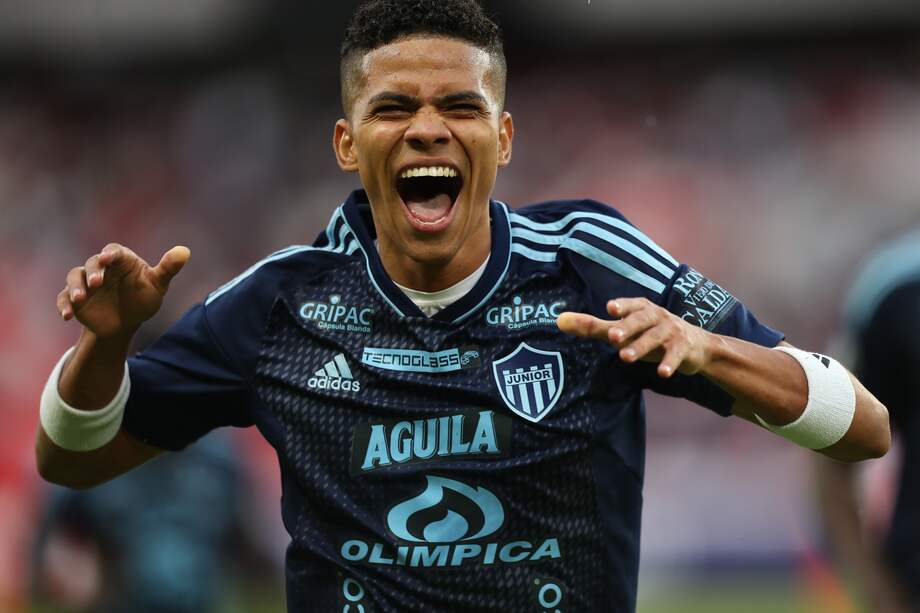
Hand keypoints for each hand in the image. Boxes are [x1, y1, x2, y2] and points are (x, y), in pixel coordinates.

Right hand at [56, 244, 189, 338]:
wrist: (126, 322)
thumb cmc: (143, 297)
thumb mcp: (157, 284)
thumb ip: (168, 268)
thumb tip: (185, 251)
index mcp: (121, 260)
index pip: (113, 251)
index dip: (110, 254)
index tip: (108, 259)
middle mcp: (101, 268)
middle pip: (92, 263)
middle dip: (93, 272)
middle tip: (97, 283)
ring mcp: (86, 284)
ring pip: (74, 277)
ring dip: (75, 287)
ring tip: (80, 299)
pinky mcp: (75, 300)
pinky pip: (64, 299)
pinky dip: (63, 305)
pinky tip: (67, 316)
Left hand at [556, 297, 711, 377]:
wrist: (696, 347)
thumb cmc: (650, 334)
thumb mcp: (623, 330)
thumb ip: (592, 326)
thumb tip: (558, 320)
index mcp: (641, 309)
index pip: (630, 305)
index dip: (621, 306)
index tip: (609, 309)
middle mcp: (657, 316)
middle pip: (642, 319)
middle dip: (628, 327)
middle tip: (612, 336)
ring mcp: (672, 331)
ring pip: (656, 337)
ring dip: (641, 346)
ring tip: (625, 358)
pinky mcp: (684, 347)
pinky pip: (676, 354)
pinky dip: (670, 362)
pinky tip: (662, 373)